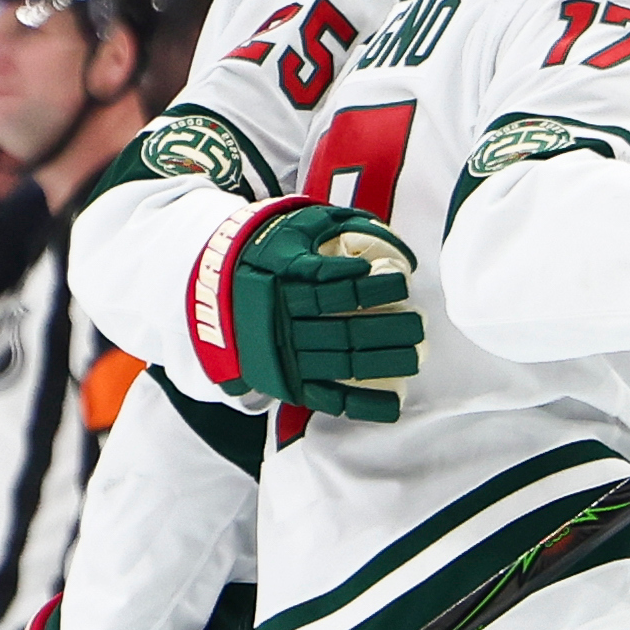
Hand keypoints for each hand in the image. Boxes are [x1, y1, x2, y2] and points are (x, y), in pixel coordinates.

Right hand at [186, 199, 423, 419]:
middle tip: (418, 325)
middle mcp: (284, 319)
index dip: (370, 286)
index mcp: (284, 280)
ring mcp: (286, 355)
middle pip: (343, 329)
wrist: (211, 289)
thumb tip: (388, 238)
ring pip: (341, 364)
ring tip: (414, 356)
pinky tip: (393, 404)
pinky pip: (328, 399)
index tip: (402, 281)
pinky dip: (362, 405)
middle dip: (387, 329)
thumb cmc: (268, 253)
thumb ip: (336, 224)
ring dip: (383, 362)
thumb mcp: (293, 226)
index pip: (333, 285)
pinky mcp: (288, 382)